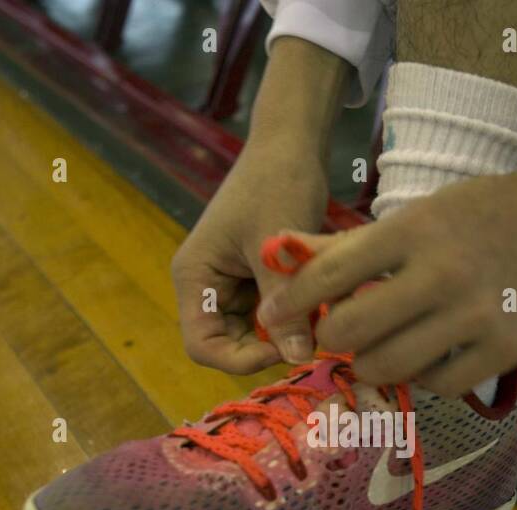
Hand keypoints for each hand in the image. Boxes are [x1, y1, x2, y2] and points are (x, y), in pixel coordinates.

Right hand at [171, 37, 346, 373]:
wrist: (292, 144)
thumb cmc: (276, 184)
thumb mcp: (277, 246)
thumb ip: (285, 304)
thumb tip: (298, 358)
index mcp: (195, 277)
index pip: (202, 345)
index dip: (238, 359)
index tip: (282, 350)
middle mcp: (208, 286)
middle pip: (228, 345)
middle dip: (266, 348)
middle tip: (310, 339)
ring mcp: (233, 284)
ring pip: (255, 333)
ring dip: (285, 333)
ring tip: (319, 320)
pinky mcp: (258, 279)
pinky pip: (273, 314)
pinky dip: (296, 316)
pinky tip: (321, 306)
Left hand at [256, 143, 516, 395]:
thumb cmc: (488, 212)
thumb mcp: (421, 213)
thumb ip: (352, 243)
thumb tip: (281, 252)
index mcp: (413, 229)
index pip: (330, 273)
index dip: (292, 301)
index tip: (272, 318)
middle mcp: (440, 273)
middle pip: (352, 330)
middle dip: (334, 340)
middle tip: (341, 338)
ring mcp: (474, 315)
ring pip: (391, 366)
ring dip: (372, 366)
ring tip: (379, 354)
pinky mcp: (505, 349)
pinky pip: (439, 384)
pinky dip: (422, 379)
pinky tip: (426, 361)